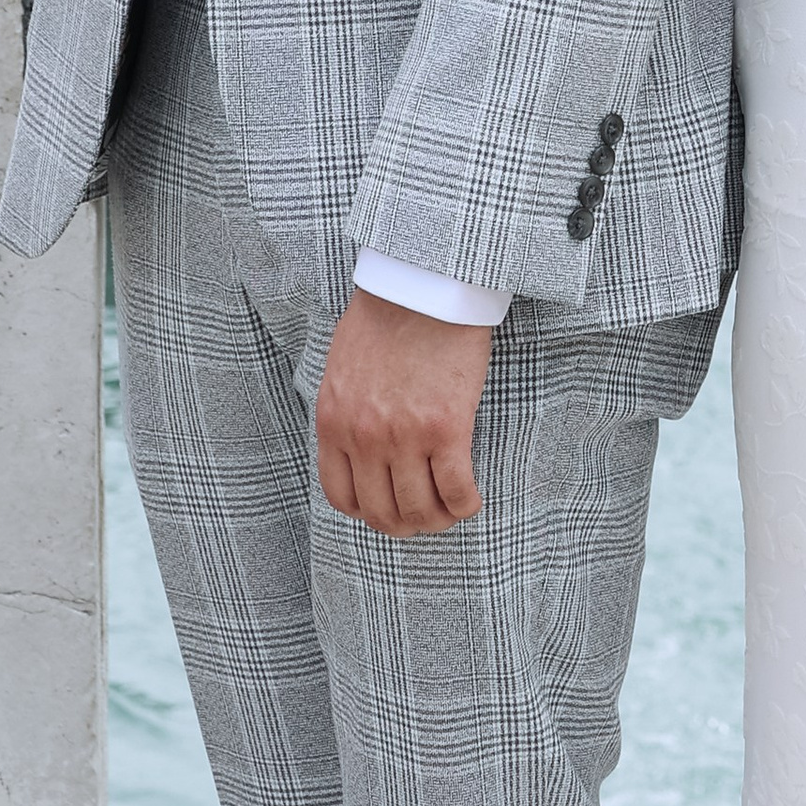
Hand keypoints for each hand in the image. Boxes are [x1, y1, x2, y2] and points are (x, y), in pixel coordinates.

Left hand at [314, 289, 495, 534]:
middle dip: (404, 524)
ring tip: (451, 510)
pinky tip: (471, 498)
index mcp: (334, 422)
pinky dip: (465, 504)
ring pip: (419, 509)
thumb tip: (358, 448)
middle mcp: (365, 437)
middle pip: (382, 511)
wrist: (423, 281)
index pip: (342, 496)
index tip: (387, 507)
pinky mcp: (446, 427)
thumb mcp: (344, 368)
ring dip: (437, 519)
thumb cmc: (387, 314)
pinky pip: (456, 490)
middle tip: (423, 516)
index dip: (367, 512)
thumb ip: (346, 411)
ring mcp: (405, 436)